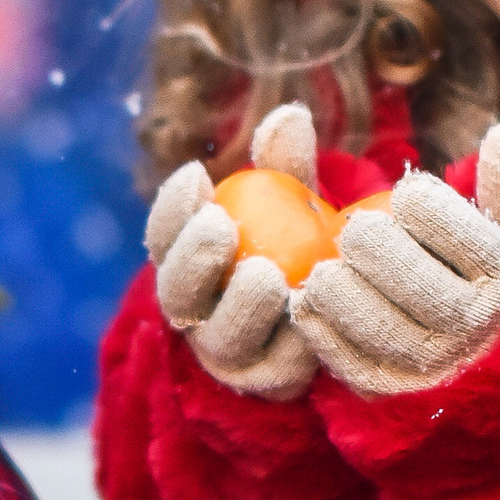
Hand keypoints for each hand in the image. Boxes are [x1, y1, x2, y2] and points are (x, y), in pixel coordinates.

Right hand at [144, 102, 319, 400]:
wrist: (336, 322)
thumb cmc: (303, 249)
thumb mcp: (296, 205)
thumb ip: (288, 168)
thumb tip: (290, 114)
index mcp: (188, 263)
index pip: (163, 237)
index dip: (172, 208)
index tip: (197, 173)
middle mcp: (197, 313)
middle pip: (178, 293)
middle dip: (192, 259)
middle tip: (222, 226)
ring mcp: (230, 354)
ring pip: (221, 338)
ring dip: (240, 307)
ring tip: (269, 275)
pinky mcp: (268, 384)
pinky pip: (275, 367)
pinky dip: (290, 341)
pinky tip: (308, 316)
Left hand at [292, 119, 499, 399]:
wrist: (456, 352)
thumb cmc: (465, 267)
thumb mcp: (488, 227)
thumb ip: (499, 184)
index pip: (470, 243)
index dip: (431, 212)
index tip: (408, 195)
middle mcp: (474, 325)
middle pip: (422, 288)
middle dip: (379, 252)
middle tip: (353, 230)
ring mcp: (432, 363)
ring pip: (383, 329)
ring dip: (342, 296)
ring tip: (322, 269)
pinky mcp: (387, 387)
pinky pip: (348, 360)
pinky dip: (321, 331)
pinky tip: (305, 302)